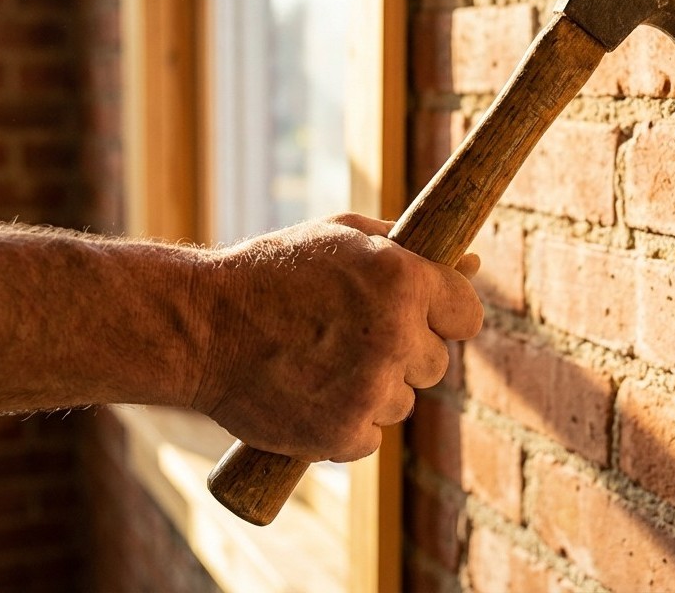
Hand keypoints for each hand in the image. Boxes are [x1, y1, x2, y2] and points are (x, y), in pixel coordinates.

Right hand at [192, 214, 482, 462]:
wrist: (200, 326)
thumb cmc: (271, 272)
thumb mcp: (339, 238)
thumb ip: (407, 249)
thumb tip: (474, 263)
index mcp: (403, 281)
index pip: (468, 315)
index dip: (443, 316)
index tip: (420, 317)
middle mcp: (395, 337)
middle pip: (435, 364)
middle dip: (403, 353)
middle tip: (350, 336)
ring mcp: (370, 391)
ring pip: (402, 403)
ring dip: (373, 390)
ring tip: (319, 362)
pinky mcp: (343, 436)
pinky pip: (370, 437)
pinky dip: (344, 424)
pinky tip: (309, 393)